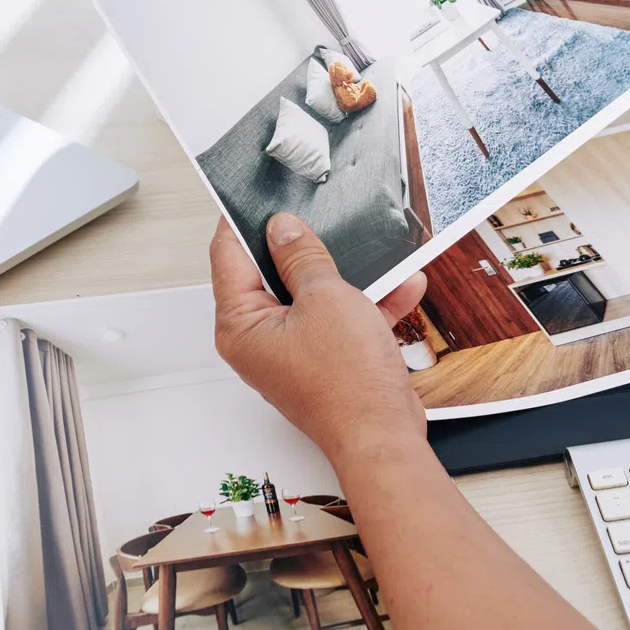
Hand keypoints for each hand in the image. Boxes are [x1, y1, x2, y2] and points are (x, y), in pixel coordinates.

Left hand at [210, 213, 429, 466]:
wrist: (384, 437)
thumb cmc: (346, 383)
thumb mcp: (325, 297)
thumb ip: (302, 256)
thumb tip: (283, 228)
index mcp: (240, 324)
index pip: (227, 256)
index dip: (243, 220)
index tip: (260, 193)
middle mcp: (259, 339)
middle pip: (272, 273)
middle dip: (304, 246)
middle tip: (320, 214)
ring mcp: (292, 350)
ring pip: (314, 294)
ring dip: (348, 275)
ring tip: (373, 250)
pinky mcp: (324, 358)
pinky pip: (341, 318)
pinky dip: (368, 303)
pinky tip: (402, 286)